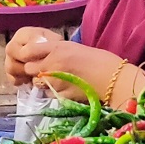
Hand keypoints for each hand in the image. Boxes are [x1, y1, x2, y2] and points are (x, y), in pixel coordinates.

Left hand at [6, 30, 125, 101]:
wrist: (116, 79)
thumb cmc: (101, 60)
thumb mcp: (75, 48)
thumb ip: (56, 51)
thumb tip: (42, 55)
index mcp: (57, 48)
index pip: (28, 50)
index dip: (28, 55)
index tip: (33, 57)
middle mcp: (53, 63)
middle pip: (29, 68)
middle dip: (35, 70)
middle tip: (47, 70)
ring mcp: (56, 81)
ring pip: (37, 83)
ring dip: (44, 82)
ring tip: (59, 80)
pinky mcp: (61, 96)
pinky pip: (49, 94)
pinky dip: (54, 92)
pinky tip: (67, 89)